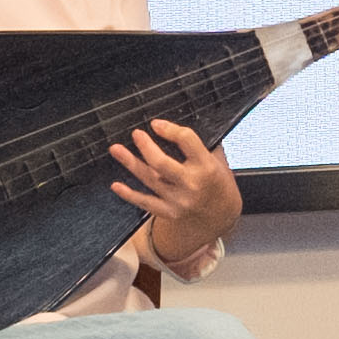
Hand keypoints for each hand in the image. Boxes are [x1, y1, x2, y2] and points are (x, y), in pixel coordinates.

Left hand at [108, 120, 243, 264]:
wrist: (221, 214)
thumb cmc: (218, 182)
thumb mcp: (218, 160)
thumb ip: (200, 144)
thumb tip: (175, 127)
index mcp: (207, 166)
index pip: (186, 141)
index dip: (170, 130)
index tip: (157, 125)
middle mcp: (191, 184)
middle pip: (162, 163)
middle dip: (146, 147)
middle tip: (136, 134)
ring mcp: (179, 200)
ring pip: (149, 179)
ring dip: (130, 163)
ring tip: (116, 150)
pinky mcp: (169, 212)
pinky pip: (145, 202)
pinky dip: (129, 194)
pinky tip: (116, 185)